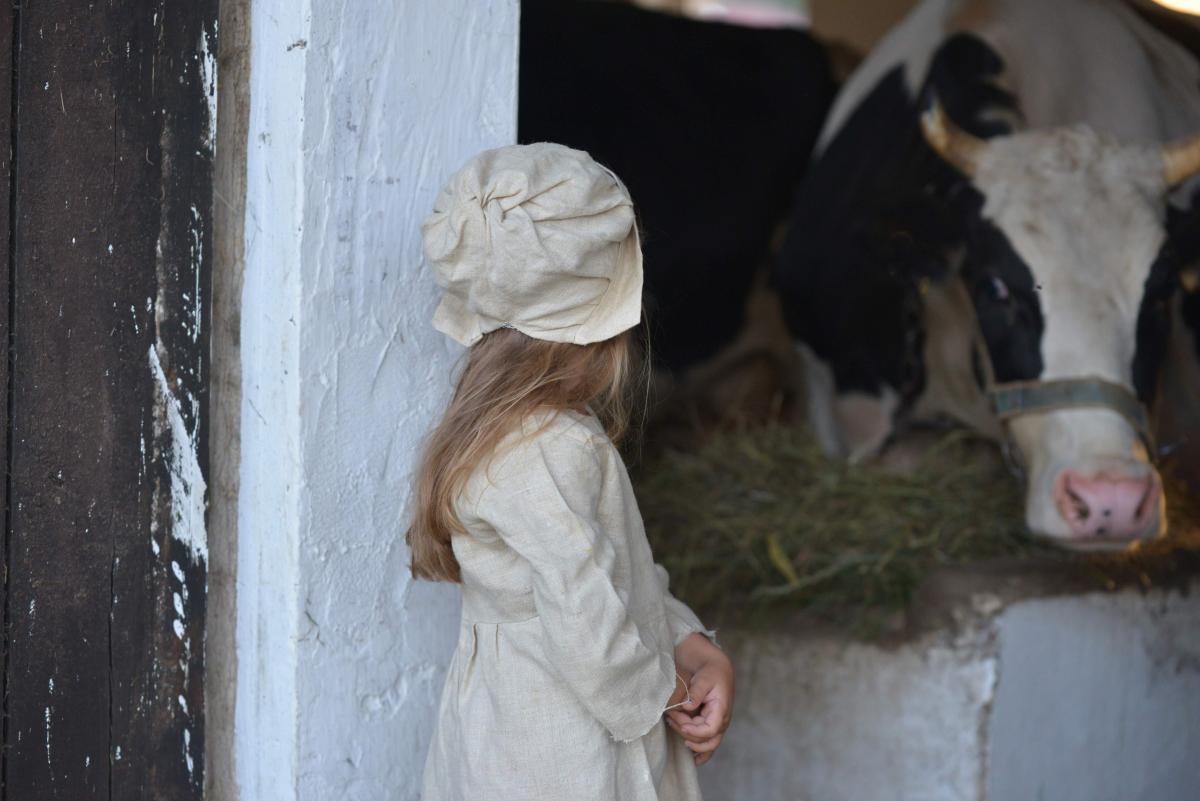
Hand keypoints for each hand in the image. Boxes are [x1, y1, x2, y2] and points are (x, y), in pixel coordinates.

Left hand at [667, 634, 734, 764]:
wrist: (715, 667)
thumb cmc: (710, 672)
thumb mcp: (704, 678)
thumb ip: (696, 692)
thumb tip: (687, 707)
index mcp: (721, 710)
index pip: (710, 730)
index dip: (695, 731)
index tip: (681, 724)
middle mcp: (721, 721)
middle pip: (706, 740)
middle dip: (687, 733)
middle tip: (672, 718)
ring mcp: (717, 725)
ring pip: (706, 745)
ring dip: (689, 740)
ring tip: (672, 723)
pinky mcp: (710, 725)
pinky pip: (708, 745)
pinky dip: (701, 753)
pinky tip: (692, 759)